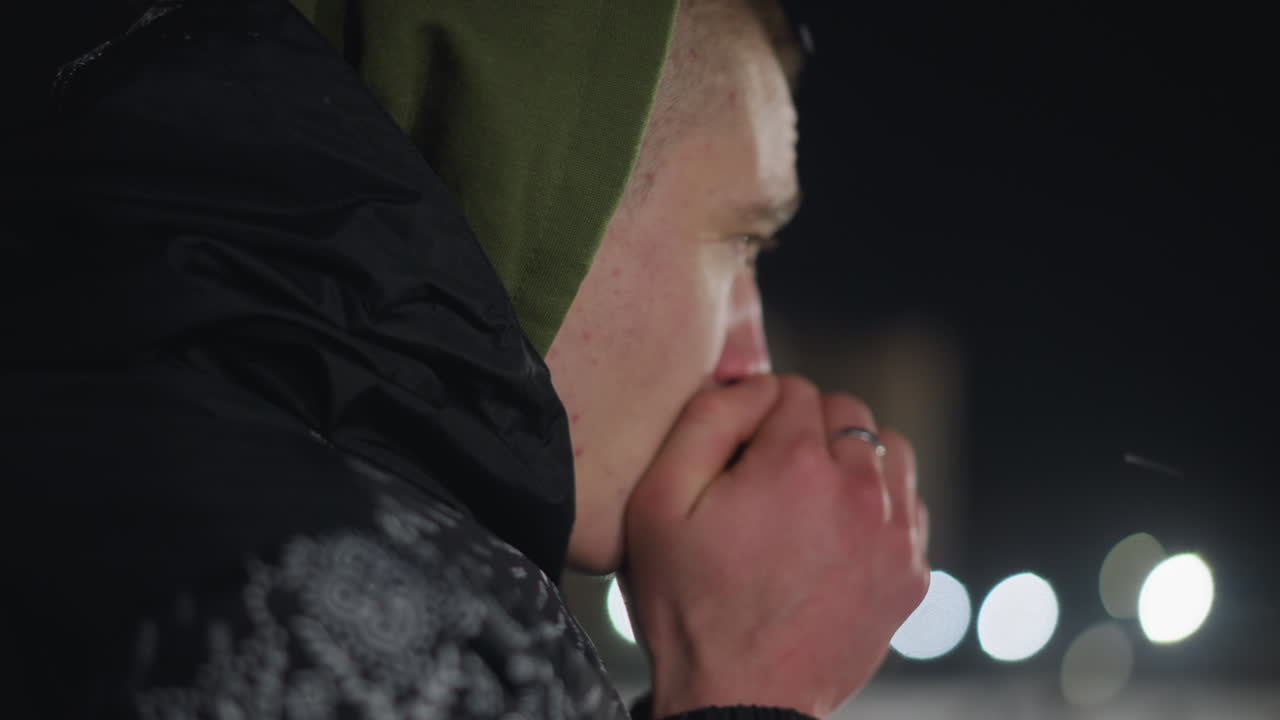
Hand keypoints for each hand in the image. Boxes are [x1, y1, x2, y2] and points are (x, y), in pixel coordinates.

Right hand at [622, 374, 930, 718]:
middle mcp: (859, 489)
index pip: (791, 388)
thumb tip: (752, 385)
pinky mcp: (911, 574)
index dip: (756, 415)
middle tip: (768, 478)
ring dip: (852, 458)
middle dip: (805, 430)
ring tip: (811, 498)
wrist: (739, 700)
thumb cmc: (689, 605)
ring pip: (888, 449)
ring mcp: (894, 534)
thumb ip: (706, 419)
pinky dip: (879, 505)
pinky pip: (909, 504)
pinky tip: (838, 535)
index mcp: (796, 463)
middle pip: (844, 410)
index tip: (738, 456)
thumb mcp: (658, 502)